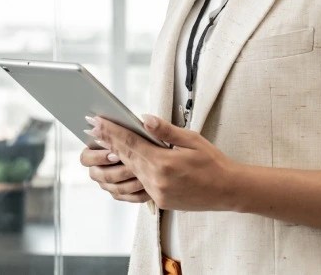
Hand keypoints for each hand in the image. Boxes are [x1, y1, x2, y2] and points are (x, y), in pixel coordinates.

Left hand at [89, 114, 240, 211]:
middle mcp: (157, 181)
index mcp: (164, 164)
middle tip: (92, 126)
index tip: (96, 121)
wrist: (228, 190)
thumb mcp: (192, 140)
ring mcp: (157, 193)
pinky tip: (123, 160)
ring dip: (116, 155)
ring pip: (131, 171)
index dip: (111, 132)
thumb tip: (144, 119)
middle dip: (108, 141)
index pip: (131, 143)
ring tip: (103, 141)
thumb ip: (166, 131)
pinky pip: (140, 183)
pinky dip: (131, 170)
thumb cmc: (213, 162)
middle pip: (126, 157)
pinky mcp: (160, 201)